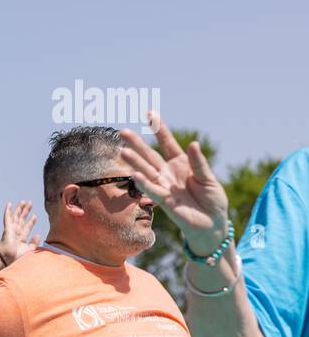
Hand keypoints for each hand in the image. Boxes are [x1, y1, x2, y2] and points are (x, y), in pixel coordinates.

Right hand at [0, 200, 40, 265]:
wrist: (7, 258)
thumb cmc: (16, 257)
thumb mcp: (29, 250)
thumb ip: (34, 243)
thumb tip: (38, 234)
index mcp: (21, 239)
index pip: (26, 228)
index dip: (31, 222)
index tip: (34, 216)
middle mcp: (16, 233)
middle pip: (21, 220)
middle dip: (26, 212)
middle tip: (30, 204)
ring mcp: (11, 230)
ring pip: (16, 217)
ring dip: (19, 209)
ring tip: (23, 201)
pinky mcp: (7, 228)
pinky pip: (7, 218)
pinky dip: (8, 211)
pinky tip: (9, 204)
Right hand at [119, 112, 229, 254]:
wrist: (212, 222)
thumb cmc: (212, 199)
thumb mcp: (208, 178)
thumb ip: (199, 163)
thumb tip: (193, 144)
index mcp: (181, 163)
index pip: (167, 143)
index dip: (159, 130)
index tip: (150, 114)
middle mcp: (168, 173)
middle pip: (150, 155)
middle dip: (137, 143)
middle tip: (122, 132)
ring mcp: (164, 186)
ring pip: (146, 171)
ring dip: (135, 162)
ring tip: (123, 151)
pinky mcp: (164, 201)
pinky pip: (152, 190)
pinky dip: (143, 183)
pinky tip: (134, 175)